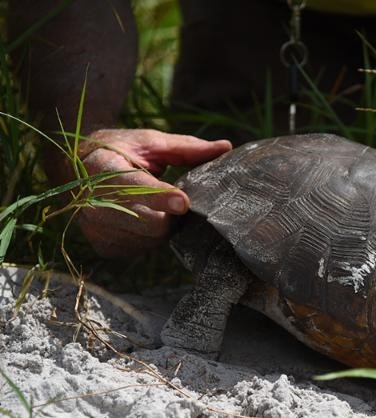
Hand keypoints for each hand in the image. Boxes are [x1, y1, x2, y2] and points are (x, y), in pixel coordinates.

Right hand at [75, 129, 231, 256]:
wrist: (80, 171)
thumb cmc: (122, 152)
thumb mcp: (150, 142)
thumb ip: (187, 148)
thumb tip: (226, 147)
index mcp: (100, 167)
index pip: (132, 186)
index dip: (159, 196)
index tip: (183, 201)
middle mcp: (91, 203)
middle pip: (149, 221)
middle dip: (172, 213)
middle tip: (178, 199)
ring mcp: (96, 229)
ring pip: (152, 238)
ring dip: (165, 225)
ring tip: (157, 206)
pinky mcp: (105, 247)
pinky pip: (144, 248)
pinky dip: (153, 235)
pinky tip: (146, 218)